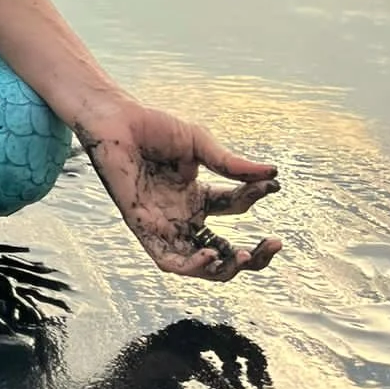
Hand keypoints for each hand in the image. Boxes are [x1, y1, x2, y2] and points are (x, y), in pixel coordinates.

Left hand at [73, 95, 282, 282]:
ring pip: (196, 265)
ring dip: (224, 268)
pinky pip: (166, 259)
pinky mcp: (142, 226)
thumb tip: (273, 173)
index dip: (254, 198)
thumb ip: (231, 165)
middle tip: (272, 244)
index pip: (234, 208)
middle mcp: (181, 215)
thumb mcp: (200, 145)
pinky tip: (210, 255)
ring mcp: (162, 223)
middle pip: (221, 252)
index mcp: (196, 196)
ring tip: (244, 255)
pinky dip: (190, 265)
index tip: (272, 185)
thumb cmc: (151, 127)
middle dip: (250, 256)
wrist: (116, 120)